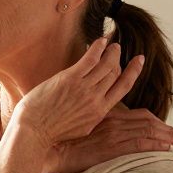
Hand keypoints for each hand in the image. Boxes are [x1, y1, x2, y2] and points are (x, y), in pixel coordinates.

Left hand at [15, 37, 143, 147]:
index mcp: (100, 112)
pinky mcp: (70, 79)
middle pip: (115, 72)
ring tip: (111, 44)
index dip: (133, 71)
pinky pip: (90, 58)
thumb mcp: (81, 127)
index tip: (139, 60)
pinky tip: (100, 41)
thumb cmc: (52, 131)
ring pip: (106, 64)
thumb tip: (98, 107)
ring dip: (111, 51)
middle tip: (117, 49)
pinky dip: (98, 47)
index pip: (123, 87)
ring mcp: (84, 88)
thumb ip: (92, 115)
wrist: (34, 132)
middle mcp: (96, 99)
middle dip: (118, 58)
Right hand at [48, 108, 172, 172]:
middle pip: (147, 121)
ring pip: (147, 131)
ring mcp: (112, 133)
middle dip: (166, 128)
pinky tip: (166, 149)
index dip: (156, 121)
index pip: (138, 115)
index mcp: (106, 115)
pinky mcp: (110, 147)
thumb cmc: (60, 141)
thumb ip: (96, 128)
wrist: (48, 149)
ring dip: (167, 136)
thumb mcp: (81, 129)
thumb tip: (103, 138)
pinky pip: (140, 144)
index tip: (165, 128)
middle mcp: (112, 121)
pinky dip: (155, 145)